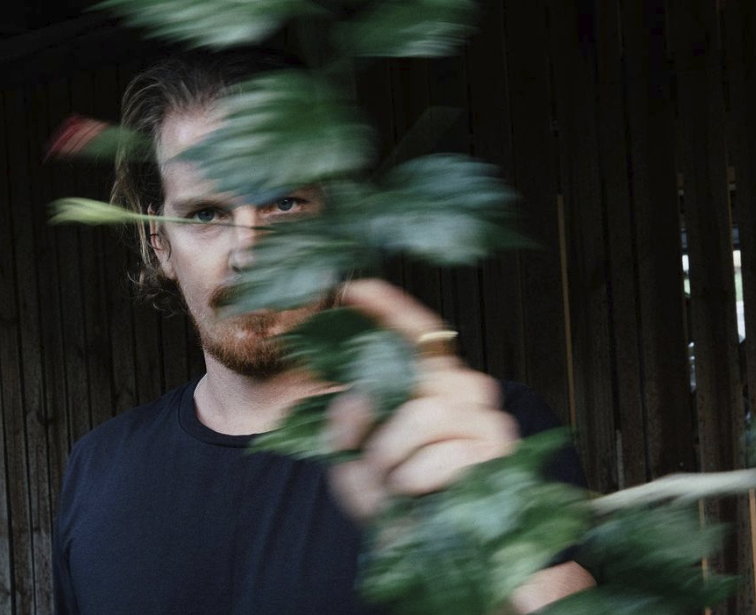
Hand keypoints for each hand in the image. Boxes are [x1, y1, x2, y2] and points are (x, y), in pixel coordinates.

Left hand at [325, 278, 518, 519]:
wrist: (442, 555)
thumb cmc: (400, 501)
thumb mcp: (355, 460)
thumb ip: (346, 423)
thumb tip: (351, 395)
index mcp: (434, 384)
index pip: (416, 333)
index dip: (388, 308)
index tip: (356, 288)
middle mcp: (466, 390)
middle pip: (412, 374)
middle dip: (373, 419)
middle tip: (367, 456)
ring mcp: (487, 419)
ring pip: (423, 414)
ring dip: (392, 455)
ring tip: (393, 481)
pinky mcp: (498, 453)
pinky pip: (441, 453)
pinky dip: (414, 478)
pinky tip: (416, 493)